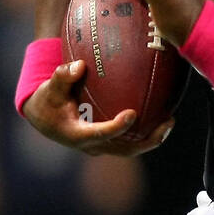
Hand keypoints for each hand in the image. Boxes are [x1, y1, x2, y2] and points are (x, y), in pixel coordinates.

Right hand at [22, 59, 173, 155]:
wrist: (43, 117)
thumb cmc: (48, 100)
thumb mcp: (50, 87)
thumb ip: (63, 76)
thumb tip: (80, 65)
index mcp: (77, 135)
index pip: (100, 134)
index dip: (117, 127)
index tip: (132, 114)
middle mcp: (92, 145)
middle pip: (125, 149)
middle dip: (149, 140)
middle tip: (168, 122)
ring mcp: (101, 146)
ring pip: (131, 148)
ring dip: (152, 138)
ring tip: (170, 121)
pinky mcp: (107, 142)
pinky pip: (130, 141)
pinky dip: (146, 132)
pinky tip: (162, 115)